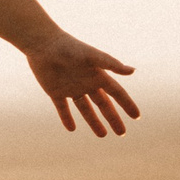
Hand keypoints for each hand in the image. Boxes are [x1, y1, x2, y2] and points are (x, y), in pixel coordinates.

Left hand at [24, 32, 138, 135]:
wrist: (42, 44)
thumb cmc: (69, 48)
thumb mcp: (92, 56)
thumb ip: (111, 64)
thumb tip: (133, 71)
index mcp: (97, 75)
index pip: (117, 93)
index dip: (127, 104)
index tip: (136, 116)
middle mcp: (86, 83)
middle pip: (103, 104)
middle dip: (112, 118)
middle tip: (121, 133)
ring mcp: (70, 88)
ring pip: (85, 109)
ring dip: (93, 122)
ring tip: (102, 135)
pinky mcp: (54, 91)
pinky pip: (62, 108)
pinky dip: (66, 118)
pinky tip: (71, 129)